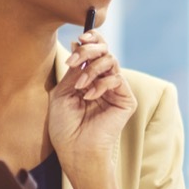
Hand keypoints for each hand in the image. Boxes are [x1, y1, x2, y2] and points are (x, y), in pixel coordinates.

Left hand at [50, 30, 136, 171]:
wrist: (76, 150)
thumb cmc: (65, 127)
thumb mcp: (62, 93)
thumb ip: (74, 70)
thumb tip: (79, 43)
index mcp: (89, 79)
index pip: (95, 51)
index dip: (91, 39)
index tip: (79, 38)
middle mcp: (103, 81)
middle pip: (105, 50)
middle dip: (90, 50)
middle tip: (76, 59)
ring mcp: (115, 90)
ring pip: (111, 61)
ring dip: (92, 69)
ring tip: (80, 86)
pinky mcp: (126, 100)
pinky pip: (117, 79)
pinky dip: (101, 84)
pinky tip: (89, 97)